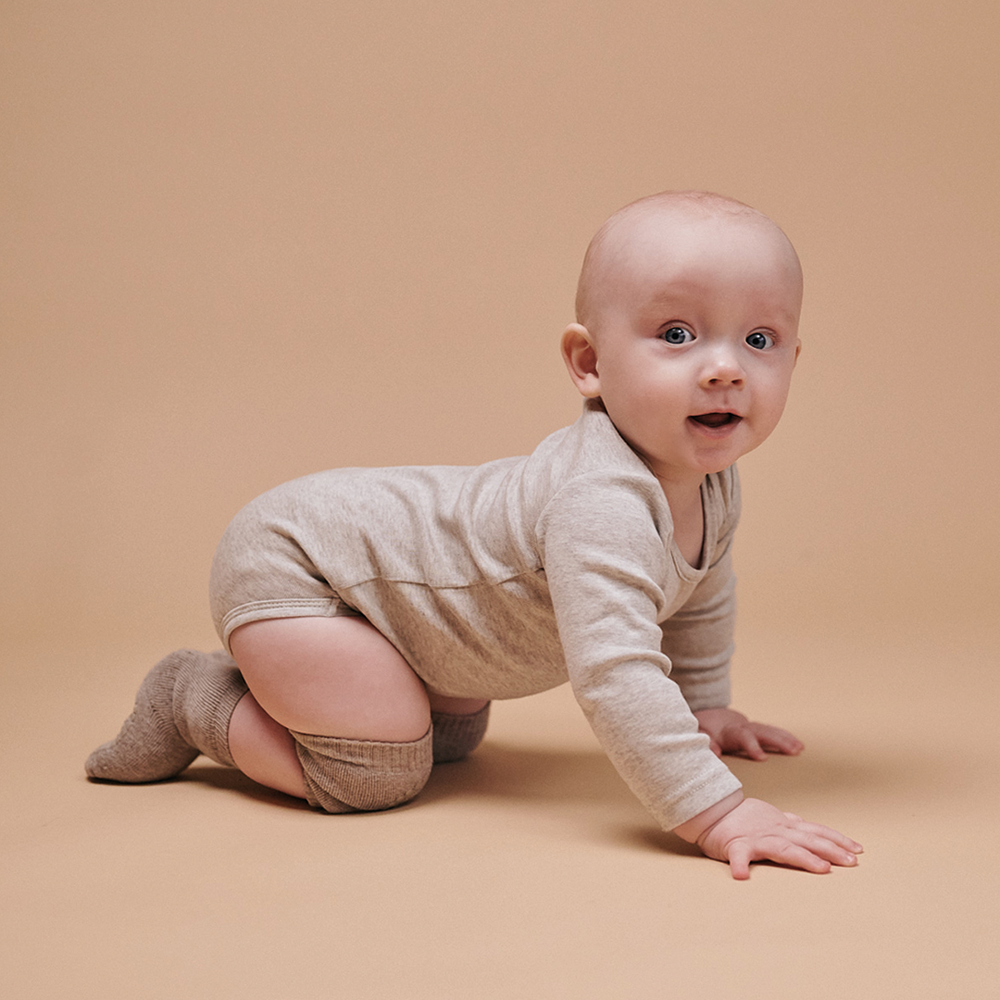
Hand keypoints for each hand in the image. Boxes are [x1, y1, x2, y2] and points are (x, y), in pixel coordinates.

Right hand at [692, 796, 862, 879]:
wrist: (711, 810)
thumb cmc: (742, 817)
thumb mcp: (771, 817)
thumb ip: (790, 824)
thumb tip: (809, 826)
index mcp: (784, 826)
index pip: (816, 831)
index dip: (837, 839)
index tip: (858, 849)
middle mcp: (776, 830)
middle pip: (808, 839)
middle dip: (832, 850)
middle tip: (852, 862)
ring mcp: (757, 838)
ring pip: (783, 848)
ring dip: (803, 858)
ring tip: (822, 868)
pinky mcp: (736, 845)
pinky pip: (738, 857)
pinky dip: (740, 865)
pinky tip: (742, 876)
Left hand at [693, 707, 803, 760]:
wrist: (711, 716)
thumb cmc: (705, 729)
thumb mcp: (700, 734)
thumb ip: (706, 742)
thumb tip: (716, 753)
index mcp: (729, 731)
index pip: (742, 737)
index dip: (752, 746)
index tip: (763, 758)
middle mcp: (744, 727)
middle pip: (762, 733)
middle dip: (778, 741)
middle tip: (793, 751)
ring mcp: (752, 728)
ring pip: (770, 731)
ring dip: (786, 739)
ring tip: (800, 749)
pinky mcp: (757, 731)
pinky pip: (773, 733)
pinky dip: (786, 737)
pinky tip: (799, 745)